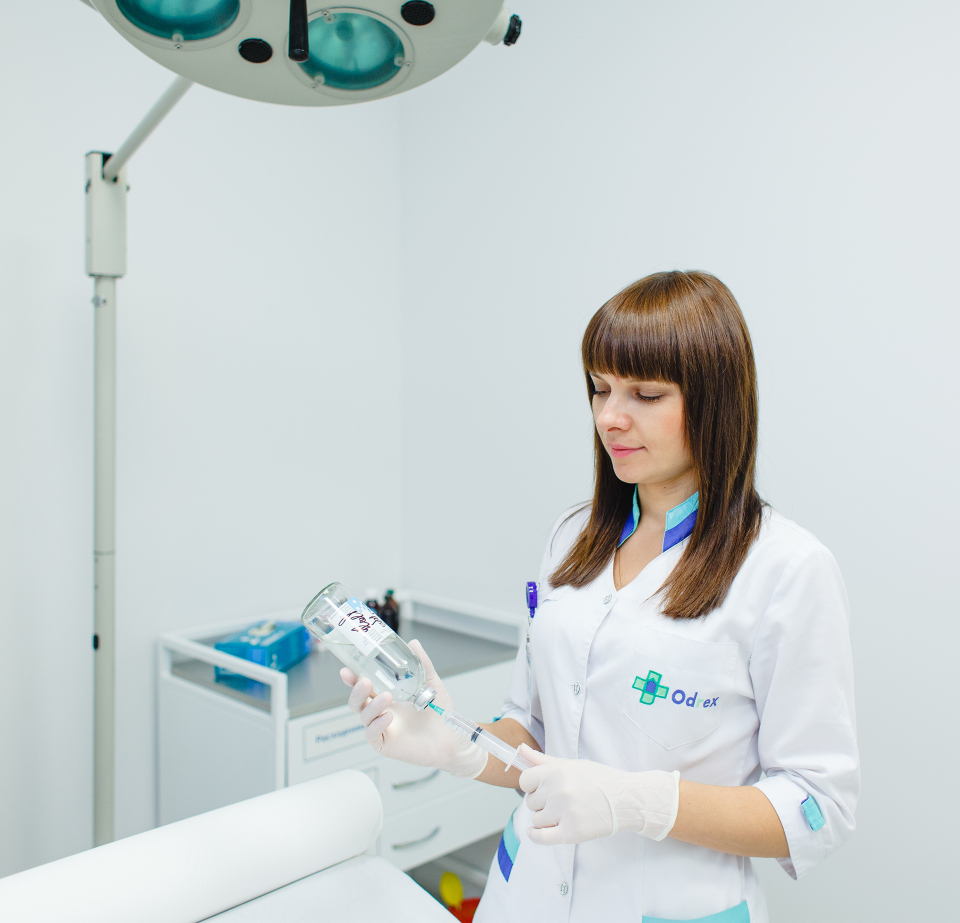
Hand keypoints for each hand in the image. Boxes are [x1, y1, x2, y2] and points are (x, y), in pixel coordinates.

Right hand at [340, 640, 486, 778]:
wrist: (453, 737)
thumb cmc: (441, 713)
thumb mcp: (431, 684)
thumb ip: (422, 664)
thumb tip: (413, 644)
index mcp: (388, 697)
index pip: (365, 687)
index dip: (353, 679)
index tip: (347, 670)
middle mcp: (382, 712)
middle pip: (357, 702)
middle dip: (356, 691)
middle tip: (365, 682)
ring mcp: (383, 728)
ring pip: (364, 717)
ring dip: (371, 706)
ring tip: (386, 697)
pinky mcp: (386, 744)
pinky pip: (372, 735)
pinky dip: (377, 725)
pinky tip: (388, 717)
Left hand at [518, 745, 679, 845]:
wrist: (626, 799)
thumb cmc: (599, 780)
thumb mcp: (571, 764)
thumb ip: (542, 760)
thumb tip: (520, 749)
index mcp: (557, 771)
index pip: (525, 781)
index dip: (531, 786)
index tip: (540, 789)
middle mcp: (559, 791)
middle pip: (531, 802)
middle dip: (541, 803)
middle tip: (560, 801)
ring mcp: (565, 812)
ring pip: (536, 820)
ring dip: (545, 819)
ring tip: (563, 813)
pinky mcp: (571, 833)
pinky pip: (541, 837)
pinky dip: (535, 836)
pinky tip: (536, 832)